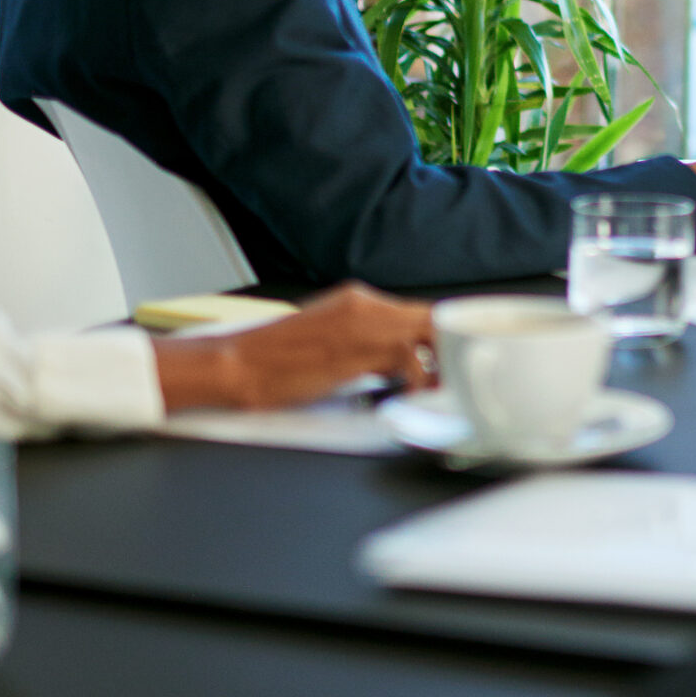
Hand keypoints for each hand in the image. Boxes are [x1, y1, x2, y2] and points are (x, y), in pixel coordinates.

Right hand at [150, 283, 433, 412]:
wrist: (235, 366)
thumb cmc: (274, 364)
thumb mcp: (331, 346)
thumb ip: (368, 348)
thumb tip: (401, 366)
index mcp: (358, 300)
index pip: (419, 312)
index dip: (442, 338)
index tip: (454, 361)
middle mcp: (365, 304)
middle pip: (432, 318)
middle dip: (452, 348)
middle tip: (460, 378)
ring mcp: (362, 324)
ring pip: (428, 333)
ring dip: (443, 364)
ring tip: (444, 390)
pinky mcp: (356, 349)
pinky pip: (409, 358)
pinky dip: (422, 379)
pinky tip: (419, 396)